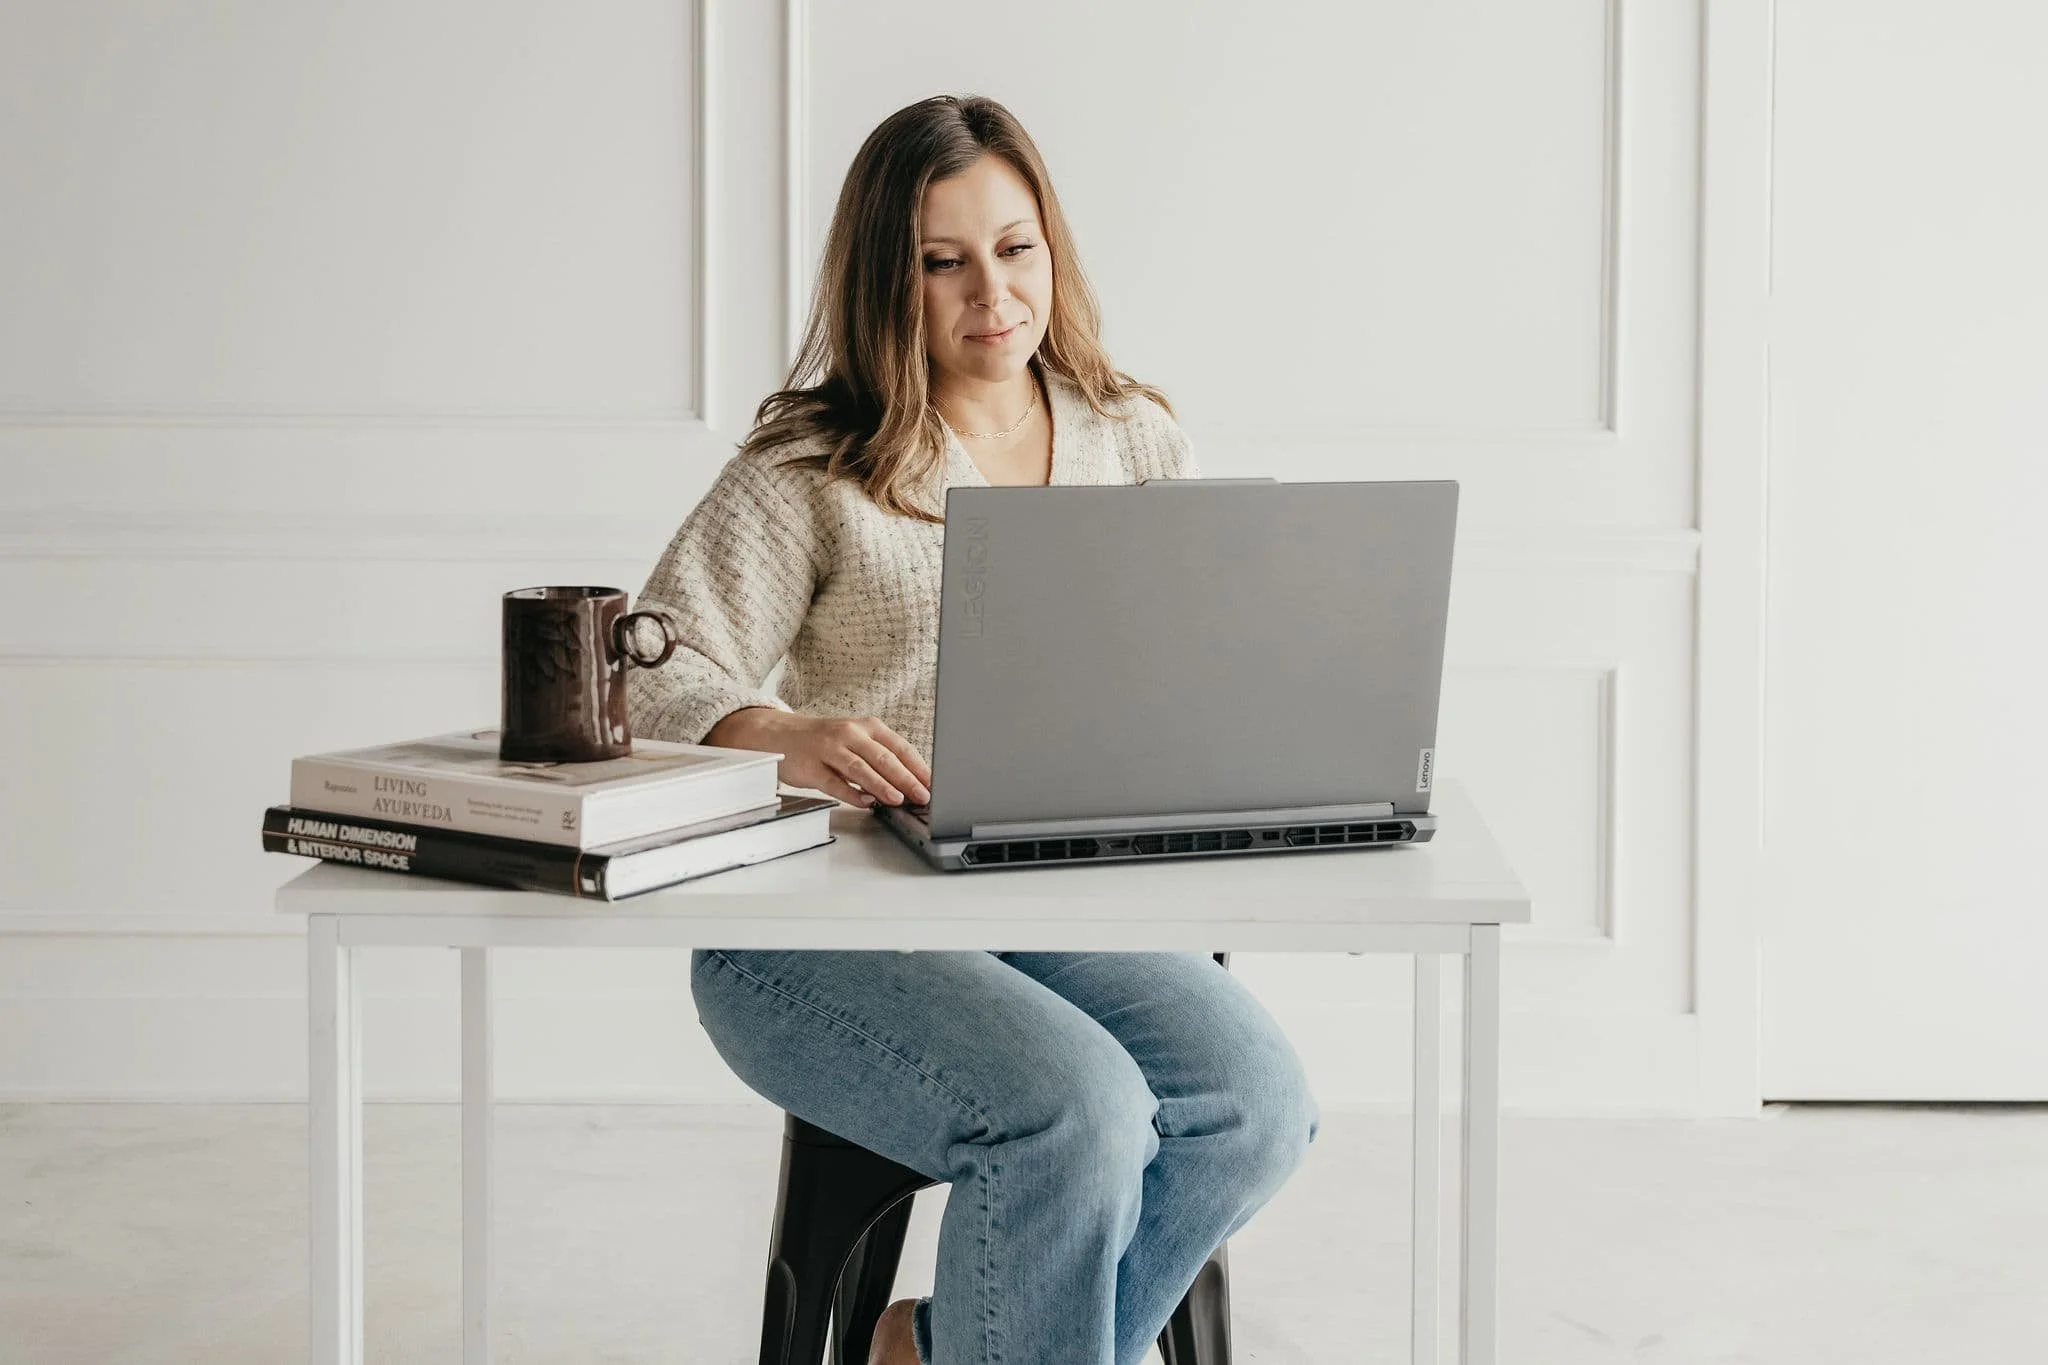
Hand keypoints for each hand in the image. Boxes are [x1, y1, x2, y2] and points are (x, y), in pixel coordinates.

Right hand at [704, 708, 931, 808]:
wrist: (780, 735)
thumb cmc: (823, 741)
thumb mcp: (855, 740)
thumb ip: (880, 757)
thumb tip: (911, 782)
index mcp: (866, 726)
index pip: (899, 747)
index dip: (919, 767)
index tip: (934, 784)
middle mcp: (849, 734)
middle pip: (884, 757)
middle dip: (907, 779)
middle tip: (923, 795)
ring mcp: (829, 749)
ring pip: (861, 768)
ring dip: (882, 785)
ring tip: (899, 799)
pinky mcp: (812, 767)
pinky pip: (835, 783)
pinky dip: (852, 794)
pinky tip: (865, 803)